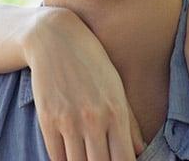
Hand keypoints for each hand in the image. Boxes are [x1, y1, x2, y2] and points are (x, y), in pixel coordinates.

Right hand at [22, 7, 144, 160]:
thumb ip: (130, 122)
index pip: (124, 159)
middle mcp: (94, 119)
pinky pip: (55, 157)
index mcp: (116, 111)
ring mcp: (69, 120)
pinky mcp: (47, 120)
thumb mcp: (116, 87)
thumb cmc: (92, 61)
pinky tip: (71, 157)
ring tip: (88, 159)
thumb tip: (140, 151)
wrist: (56, 38)